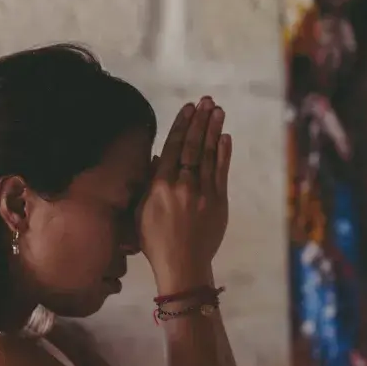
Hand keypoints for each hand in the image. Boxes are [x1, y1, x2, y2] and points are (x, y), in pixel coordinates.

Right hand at [139, 98, 230, 290]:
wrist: (182, 264)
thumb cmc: (156, 240)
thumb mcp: (140, 211)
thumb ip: (148, 184)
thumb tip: (156, 160)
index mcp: (160, 186)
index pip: (173, 147)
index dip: (182, 125)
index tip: (188, 108)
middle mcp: (182, 185)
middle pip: (193, 146)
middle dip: (200, 121)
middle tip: (207, 101)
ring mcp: (203, 193)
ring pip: (209, 155)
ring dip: (214, 130)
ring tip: (218, 111)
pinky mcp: (219, 202)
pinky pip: (221, 172)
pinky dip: (224, 154)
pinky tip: (225, 137)